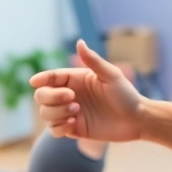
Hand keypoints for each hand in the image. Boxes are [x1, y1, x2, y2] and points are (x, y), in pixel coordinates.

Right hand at [29, 40, 143, 142]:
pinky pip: (53, 130)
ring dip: (56, 112)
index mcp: (76, 80)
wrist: (137, 121)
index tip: (34, 82)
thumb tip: (79, 42)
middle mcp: (70, 95)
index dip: (41, 79)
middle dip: (51, 97)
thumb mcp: (111, 75)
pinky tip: (73, 125)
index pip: (52, 77)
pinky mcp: (73, 129)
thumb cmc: (127, 95)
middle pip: (42, 96)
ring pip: (46, 113)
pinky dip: (58, 127)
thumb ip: (93, 60)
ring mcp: (70, 113)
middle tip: (71, 98)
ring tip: (76, 112)